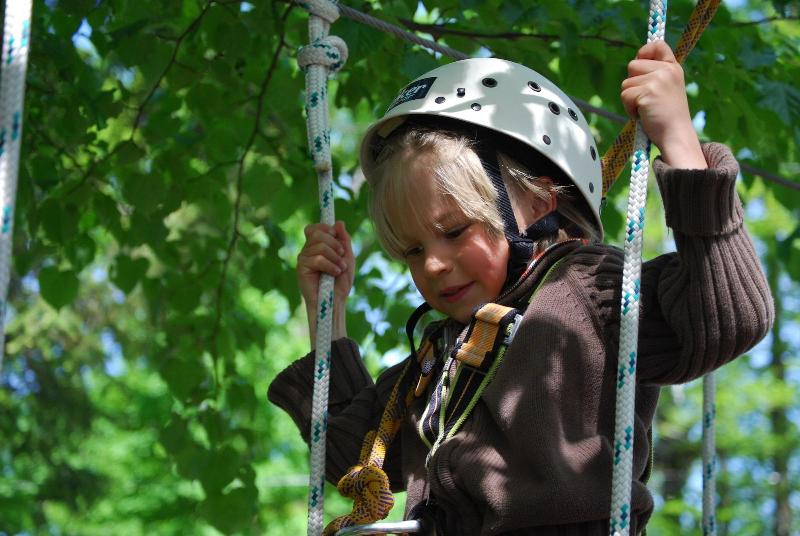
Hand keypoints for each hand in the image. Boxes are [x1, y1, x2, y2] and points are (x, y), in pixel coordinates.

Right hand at [297, 221, 354, 346]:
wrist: (335, 303)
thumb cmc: (340, 283)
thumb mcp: (347, 258)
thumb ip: (344, 240)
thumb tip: (339, 222)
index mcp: (317, 247)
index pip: (314, 228)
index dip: (325, 228)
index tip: (336, 236)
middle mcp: (308, 251)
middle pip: (317, 233)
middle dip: (334, 243)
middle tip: (342, 257)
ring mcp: (303, 259)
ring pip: (319, 246)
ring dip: (335, 257)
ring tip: (340, 269)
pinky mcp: (301, 269)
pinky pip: (317, 259)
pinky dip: (330, 265)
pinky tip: (334, 274)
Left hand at [621, 41, 706, 168]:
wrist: (675, 135)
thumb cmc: (668, 116)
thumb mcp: (666, 89)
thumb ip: (654, 75)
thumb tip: (633, 64)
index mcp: (673, 67)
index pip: (657, 45)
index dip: (644, 51)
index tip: (641, 60)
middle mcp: (667, 70)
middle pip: (633, 65)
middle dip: (633, 83)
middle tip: (646, 99)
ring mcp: (658, 80)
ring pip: (626, 82)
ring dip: (630, 98)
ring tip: (646, 108)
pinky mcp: (647, 92)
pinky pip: (625, 95)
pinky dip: (629, 108)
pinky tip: (642, 115)